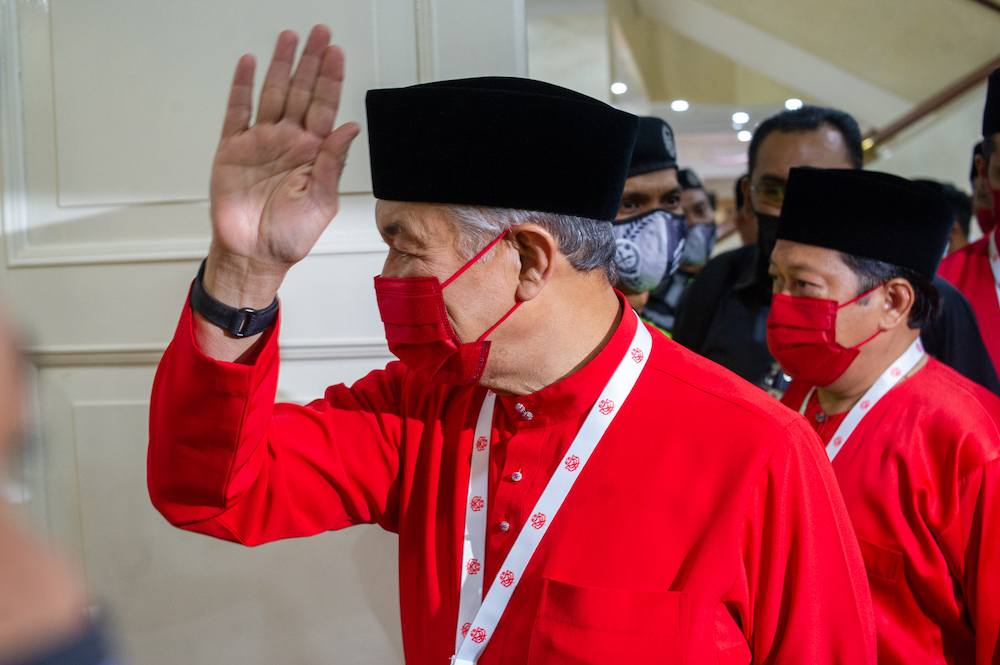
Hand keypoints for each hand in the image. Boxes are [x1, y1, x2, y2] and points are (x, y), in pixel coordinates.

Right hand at [208, 26, 359, 289]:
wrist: (252, 255)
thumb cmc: (289, 237)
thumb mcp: (321, 202)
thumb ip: (333, 163)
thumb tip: (350, 128)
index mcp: (313, 155)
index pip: (325, 108)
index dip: (331, 79)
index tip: (337, 53)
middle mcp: (288, 143)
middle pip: (301, 92)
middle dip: (310, 62)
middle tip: (319, 33)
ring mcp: (260, 143)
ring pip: (272, 93)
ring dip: (281, 66)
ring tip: (289, 38)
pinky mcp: (233, 150)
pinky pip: (237, 111)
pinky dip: (241, 86)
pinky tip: (249, 64)